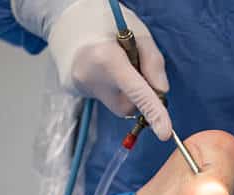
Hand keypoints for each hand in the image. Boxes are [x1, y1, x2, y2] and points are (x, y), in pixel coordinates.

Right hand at [48, 0, 171, 138]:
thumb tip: (162, 92)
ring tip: (117, 64)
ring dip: (128, 91)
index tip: (165, 133)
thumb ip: (153, 62)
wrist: (68, 21)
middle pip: (131, 104)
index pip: (136, 93)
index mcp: (107, 59)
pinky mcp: (76, 92)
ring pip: (121, 105)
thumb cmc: (107, 22)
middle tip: (136, 65)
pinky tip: (105, 71)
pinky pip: (109, 100)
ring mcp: (81, 87)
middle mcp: (91, 78)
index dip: (154, 113)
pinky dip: (115, 89)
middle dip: (142, 93)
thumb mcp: (139, 32)